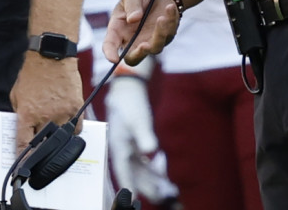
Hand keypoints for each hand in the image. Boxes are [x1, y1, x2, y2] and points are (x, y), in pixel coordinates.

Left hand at [10, 54, 83, 154]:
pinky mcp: (76, 107)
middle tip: (40, 159)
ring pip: (63, 139)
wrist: (51, 56)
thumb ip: (19, 113)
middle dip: (41, 154)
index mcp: (27, 114)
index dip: (23, 158)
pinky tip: (68, 131)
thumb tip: (23, 130)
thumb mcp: (16, 95)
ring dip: (58, 143)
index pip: (24, 144)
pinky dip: (73, 132)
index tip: (23, 167)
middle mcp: (45, 116)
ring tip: (55, 144)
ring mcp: (62, 112)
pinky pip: (77, 128)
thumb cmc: (33, 74)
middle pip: (44, 146)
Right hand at [102, 0, 180, 65]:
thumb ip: (131, 5)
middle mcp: (134, 40)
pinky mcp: (166, 35)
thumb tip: (133, 19)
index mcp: (118, 30)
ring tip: (161, 18)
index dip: (110, 53)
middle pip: (133, 58)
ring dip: (159, 35)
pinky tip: (169, 7)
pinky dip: (171, 20)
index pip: (110, 45)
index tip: (114, 59)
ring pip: (155, 48)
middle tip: (144, 45)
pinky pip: (170, 32)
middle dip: (139, 54)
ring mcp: (151, 40)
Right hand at [105, 69, 177, 202]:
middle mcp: (123, 152)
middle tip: (163, 198)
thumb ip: (144, 136)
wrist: (128, 89)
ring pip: (140, 171)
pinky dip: (152, 169)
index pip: (123, 172)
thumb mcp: (138, 119)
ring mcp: (129, 149)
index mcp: (119, 148)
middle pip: (134, 175)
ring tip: (168, 191)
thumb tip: (151, 151)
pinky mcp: (135, 145)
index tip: (132, 201)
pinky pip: (143, 163)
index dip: (128, 187)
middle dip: (147, 187)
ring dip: (152, 180)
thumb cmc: (131, 104)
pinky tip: (161, 171)